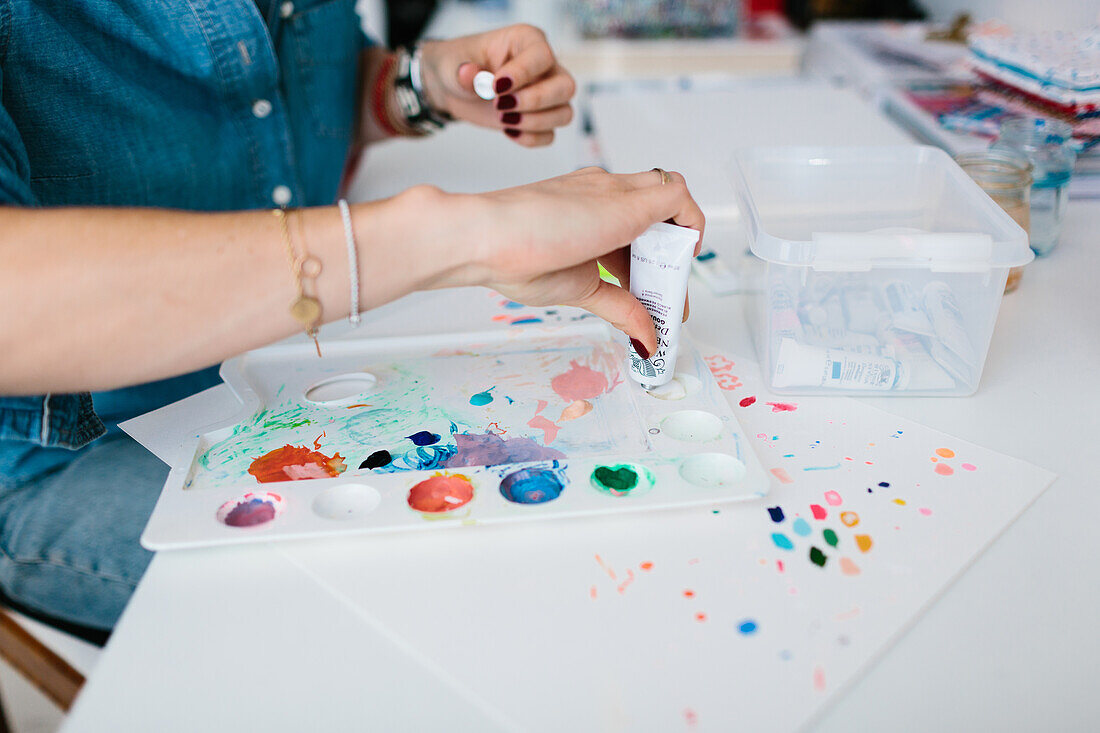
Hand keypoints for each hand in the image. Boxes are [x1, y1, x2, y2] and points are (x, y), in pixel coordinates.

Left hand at [417, 25, 574, 146]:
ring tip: (502, 118)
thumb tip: (468, 74)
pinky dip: (530, 138)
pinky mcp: (540, 118)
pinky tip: (507, 131)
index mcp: (527, 40)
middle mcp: (545, 66)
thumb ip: (463, 71)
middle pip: (566, 87)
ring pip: (564, 114)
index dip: (522, 74)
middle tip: (500, 105)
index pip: (541, 56)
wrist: (454, 87)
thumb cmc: (458, 66)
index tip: (496, 87)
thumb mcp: (453, 64)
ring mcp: (547, 94)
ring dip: (533, 122)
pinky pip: (550, 135)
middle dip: (535, 101)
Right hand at [419, 168, 703, 354]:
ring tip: (669, 295)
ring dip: (679, 250)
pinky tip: (677, 266)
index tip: (654, 298)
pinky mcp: (627, 200)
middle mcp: (604, 192)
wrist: (485, 239)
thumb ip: (618, 308)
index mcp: (588, 209)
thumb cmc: (512, 257)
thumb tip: (646, 339)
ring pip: (671, 203)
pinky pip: (678, 197)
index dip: (652, 263)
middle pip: (659, 216)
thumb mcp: (581, 290)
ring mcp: (615, 191)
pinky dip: (691, 228)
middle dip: (670, 261)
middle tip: (667, 302)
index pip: (636, 228)